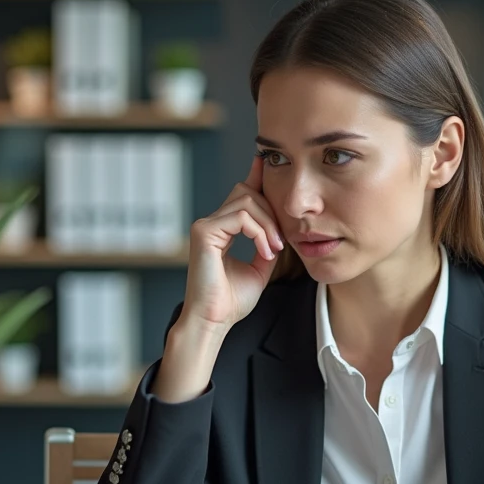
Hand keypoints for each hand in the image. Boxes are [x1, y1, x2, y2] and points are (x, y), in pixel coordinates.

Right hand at [181, 155, 283, 332]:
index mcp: (221, 230)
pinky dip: (259, 232)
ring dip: (268, 224)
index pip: (241, 195)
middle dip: (270, 211)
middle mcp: (210, 224)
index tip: (268, 162)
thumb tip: (279, 231)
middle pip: (246, 192)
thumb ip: (266, 245)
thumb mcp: (259, 268)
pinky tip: (265, 250)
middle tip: (280, 242)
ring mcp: (205, 226)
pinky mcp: (204, 232)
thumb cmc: (231, 302)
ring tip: (273, 249)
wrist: (214, 321)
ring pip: (247, 201)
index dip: (256, 177)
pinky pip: (241, 217)